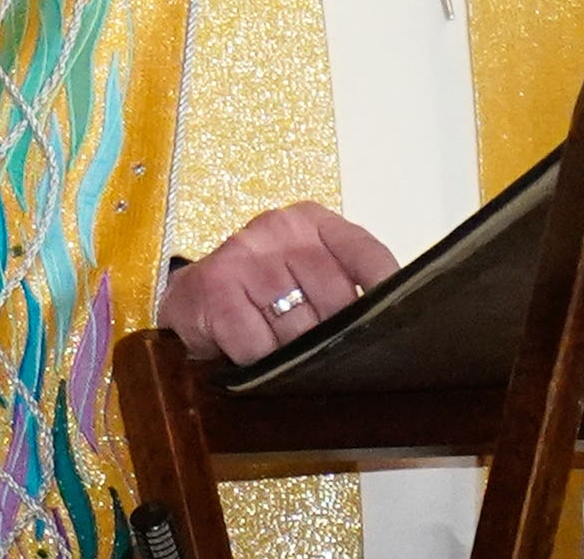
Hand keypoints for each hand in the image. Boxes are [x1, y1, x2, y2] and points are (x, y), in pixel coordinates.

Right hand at [157, 201, 399, 365]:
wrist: (188, 296)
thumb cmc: (257, 288)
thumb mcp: (302, 270)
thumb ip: (341, 281)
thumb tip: (387, 322)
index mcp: (311, 221)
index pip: (364, 251)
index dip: (385, 289)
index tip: (395, 321)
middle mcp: (280, 228)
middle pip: (334, 296)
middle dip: (334, 338)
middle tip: (328, 359)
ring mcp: (246, 255)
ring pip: (296, 327)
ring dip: (295, 356)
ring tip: (286, 359)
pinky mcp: (216, 288)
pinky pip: (256, 345)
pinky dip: (259, 362)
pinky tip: (251, 356)